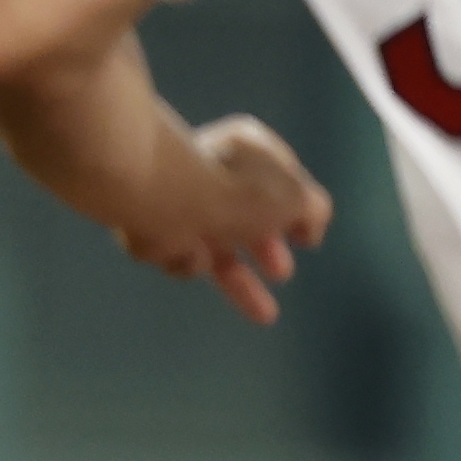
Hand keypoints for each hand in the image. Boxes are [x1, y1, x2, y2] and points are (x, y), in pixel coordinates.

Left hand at [120, 112, 334, 324]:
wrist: (159, 197)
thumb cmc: (235, 193)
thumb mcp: (297, 199)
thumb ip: (314, 211)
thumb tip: (310, 228)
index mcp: (247, 149)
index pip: (280, 180)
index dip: (296, 212)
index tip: (308, 242)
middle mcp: (210, 166)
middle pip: (243, 216)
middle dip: (264, 251)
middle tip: (281, 274)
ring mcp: (176, 194)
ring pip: (210, 242)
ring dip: (232, 274)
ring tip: (264, 311)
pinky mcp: (146, 219)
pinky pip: (176, 250)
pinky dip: (185, 260)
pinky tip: (188, 254)